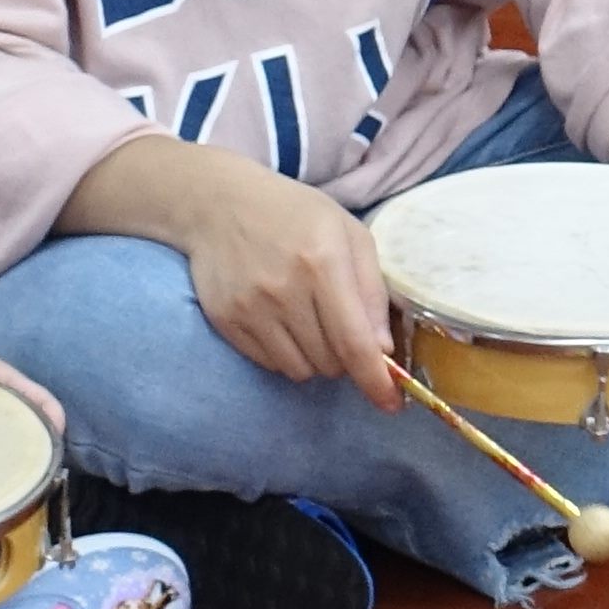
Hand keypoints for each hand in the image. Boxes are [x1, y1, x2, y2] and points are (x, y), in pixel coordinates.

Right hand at [178, 159, 401, 405]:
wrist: (218, 204)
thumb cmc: (296, 215)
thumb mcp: (349, 234)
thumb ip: (372, 290)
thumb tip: (384, 350)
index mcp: (323, 264)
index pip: (354, 342)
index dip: (375, 380)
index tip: (391, 404)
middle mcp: (285, 290)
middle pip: (330, 362)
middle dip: (347, 358)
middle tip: (343, 330)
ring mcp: (250, 308)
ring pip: (299, 370)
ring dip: (316, 360)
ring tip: (311, 323)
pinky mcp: (225, 320)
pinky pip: (269, 363)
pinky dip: (286, 355)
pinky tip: (283, 323)